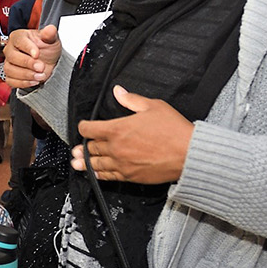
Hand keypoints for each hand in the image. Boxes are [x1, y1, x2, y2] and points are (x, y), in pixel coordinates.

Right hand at [3, 26, 61, 88]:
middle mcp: (10, 49)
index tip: (37, 54)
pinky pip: (10, 81)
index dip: (28, 48)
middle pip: (12, 57)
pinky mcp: (10, 75)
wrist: (48, 62)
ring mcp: (9, 63)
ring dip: (26, 75)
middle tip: (41, 66)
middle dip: (28, 63)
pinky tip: (34, 81)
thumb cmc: (47, 48)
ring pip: (10, 70)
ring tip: (40, 75)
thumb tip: (50, 29)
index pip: (19, 41)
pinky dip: (23, 83)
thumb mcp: (51, 40)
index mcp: (18, 37)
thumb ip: (50, 34)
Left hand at [72, 86, 194, 183]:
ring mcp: (122, 164)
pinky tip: (94, 173)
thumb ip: (131, 100)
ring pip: (96, 163)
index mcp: (118, 129)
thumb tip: (118, 91)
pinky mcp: (130, 176)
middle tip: (77, 148)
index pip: (90, 128)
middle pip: (92, 147)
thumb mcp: (153, 107)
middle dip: (83, 146)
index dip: (84, 126)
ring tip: (76, 163)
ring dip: (84, 163)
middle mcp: (116, 147)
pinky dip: (99, 174)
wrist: (189, 154)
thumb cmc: (174, 130)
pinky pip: (108, 176)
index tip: (83, 126)